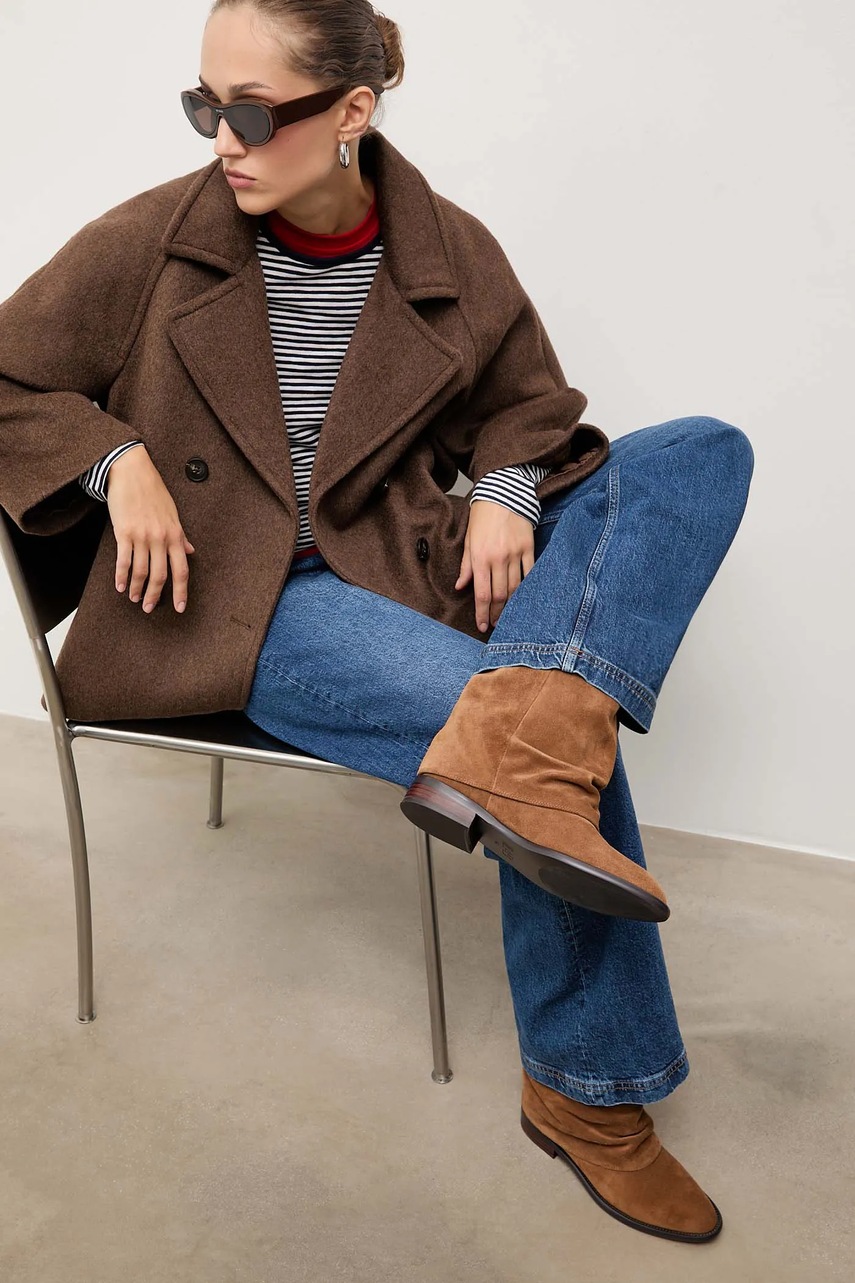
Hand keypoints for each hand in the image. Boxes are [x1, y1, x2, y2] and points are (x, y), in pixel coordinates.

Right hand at [106, 445, 194, 613]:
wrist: (131, 471)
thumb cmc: (153, 491)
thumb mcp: (173, 513)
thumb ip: (181, 535)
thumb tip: (190, 551)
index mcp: (175, 534)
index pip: (182, 570)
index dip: (181, 591)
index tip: (180, 607)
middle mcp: (161, 538)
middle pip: (161, 575)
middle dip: (154, 595)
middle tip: (148, 608)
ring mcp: (142, 536)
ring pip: (141, 571)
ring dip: (136, 588)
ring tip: (133, 598)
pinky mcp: (124, 532)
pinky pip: (124, 560)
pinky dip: (121, 576)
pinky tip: (119, 586)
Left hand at [455, 499, 534, 631]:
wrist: (503, 492)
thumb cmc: (482, 516)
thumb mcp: (468, 540)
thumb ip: (466, 566)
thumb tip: (460, 586)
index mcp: (480, 557)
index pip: (482, 594)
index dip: (483, 613)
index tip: (483, 626)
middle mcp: (498, 558)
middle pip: (500, 595)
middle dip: (497, 613)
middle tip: (496, 624)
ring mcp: (515, 553)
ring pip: (516, 588)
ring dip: (512, 605)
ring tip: (508, 615)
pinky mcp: (528, 547)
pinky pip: (530, 573)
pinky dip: (528, 587)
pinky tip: (525, 597)